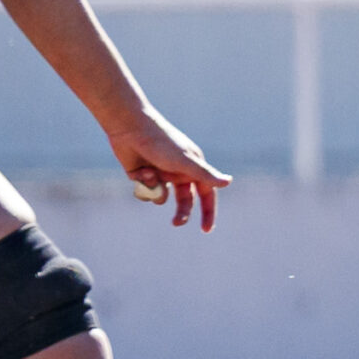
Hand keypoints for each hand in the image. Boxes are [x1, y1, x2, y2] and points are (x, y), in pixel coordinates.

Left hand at [109, 109, 231, 231]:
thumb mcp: (185, 161)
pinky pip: (146, 192)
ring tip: (150, 173)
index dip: (208, 212)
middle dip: (182, 212)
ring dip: (157, 190)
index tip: (206, 230)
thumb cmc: (161, 142)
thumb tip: (228, 182)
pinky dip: (143, 185)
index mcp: (194, 167)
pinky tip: (139, 170)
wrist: (130, 128)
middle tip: (176, 223)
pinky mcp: (144, 176)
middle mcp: (179, 172)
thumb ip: (205, 174)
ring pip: (162, 198)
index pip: (206, 194)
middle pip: (185, 201)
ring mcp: (161, 175)